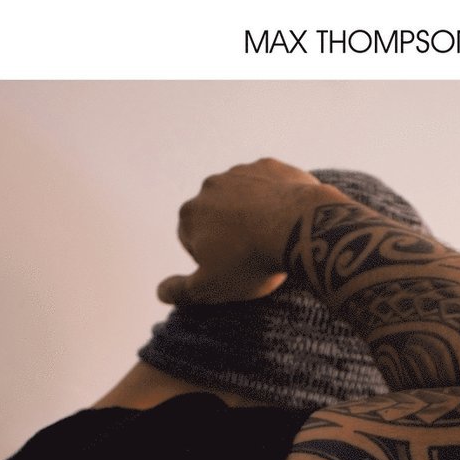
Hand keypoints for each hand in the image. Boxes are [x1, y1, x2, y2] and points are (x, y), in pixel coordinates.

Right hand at [157, 158, 344, 304]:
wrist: (299, 228)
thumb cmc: (252, 262)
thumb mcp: (211, 288)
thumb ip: (181, 291)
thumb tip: (159, 292)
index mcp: (189, 214)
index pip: (191, 241)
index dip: (212, 259)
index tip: (233, 268)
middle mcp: (209, 187)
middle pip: (215, 217)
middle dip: (229, 234)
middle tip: (254, 255)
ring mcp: (240, 172)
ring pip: (242, 199)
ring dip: (252, 214)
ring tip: (272, 238)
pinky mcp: (270, 166)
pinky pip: (268, 185)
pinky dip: (274, 199)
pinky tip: (287, 219)